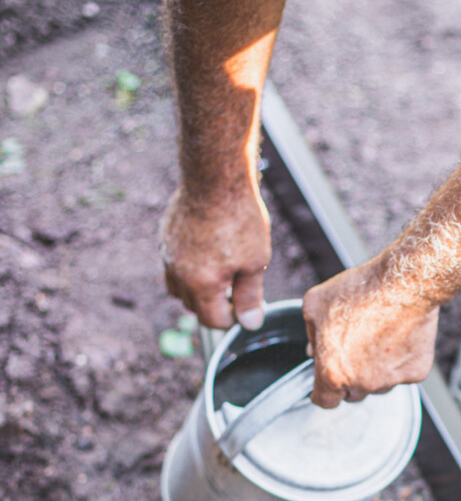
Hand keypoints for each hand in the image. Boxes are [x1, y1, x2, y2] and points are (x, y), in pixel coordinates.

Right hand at [161, 185, 271, 330]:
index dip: (233, 319)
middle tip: (238, 287)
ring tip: (222, 273)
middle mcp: (178, 274)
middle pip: (194, 307)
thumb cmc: (239, 217)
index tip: (246, 306)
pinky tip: (208, 253)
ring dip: (198, 290)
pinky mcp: (165, 239)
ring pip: (179, 289)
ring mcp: (167, 256)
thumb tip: (250, 323)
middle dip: (216, 305)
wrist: (216, 178)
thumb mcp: (255, 261)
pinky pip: (173, 267)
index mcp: (201, 284)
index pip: (213, 321)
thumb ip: (250, 296)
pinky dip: (188, 270)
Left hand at [302, 261, 438, 408]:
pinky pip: (403, 374)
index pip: (325, 401)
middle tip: (354, 349)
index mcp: (333, 372)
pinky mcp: (415, 373)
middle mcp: (362, 383)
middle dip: (350, 378)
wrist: (404, 283)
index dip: (323, 393)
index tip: (325, 388)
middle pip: (353, 394)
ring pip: (379, 385)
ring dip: (375, 371)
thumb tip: (314, 350)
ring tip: (377, 337)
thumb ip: (310, 334)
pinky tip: (397, 336)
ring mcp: (390, 380)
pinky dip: (399, 361)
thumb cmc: (360, 291)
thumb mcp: (315, 304)